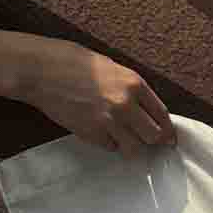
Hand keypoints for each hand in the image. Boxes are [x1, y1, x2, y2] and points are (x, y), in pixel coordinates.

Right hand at [23, 40, 177, 162]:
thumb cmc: (75, 63)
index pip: (162, 115)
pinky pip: (111, 148)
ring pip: (134, 148)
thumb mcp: (112, 68)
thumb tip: (145, 110)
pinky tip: (101, 132)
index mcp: (134, 83)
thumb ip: (130, 89)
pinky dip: (110, 144)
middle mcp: (126, 104)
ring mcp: (109, 121)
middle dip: (152, 141)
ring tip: (122, 138)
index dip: (168, 130)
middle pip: (153, 136)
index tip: (169, 139)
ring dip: (131, 146)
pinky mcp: (92, 134)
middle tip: (147, 141)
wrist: (43, 71)